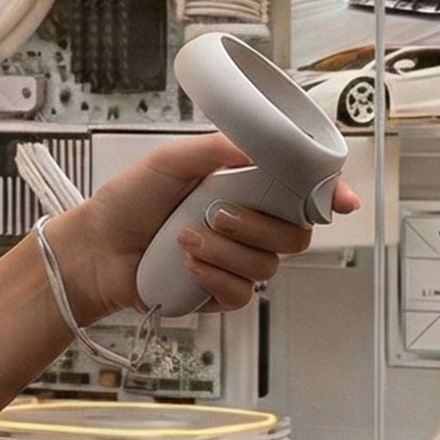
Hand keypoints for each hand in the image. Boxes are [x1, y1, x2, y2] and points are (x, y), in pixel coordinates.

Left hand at [43, 132, 362, 317]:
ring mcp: (237, 261)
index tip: (343, 200)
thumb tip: (248, 144)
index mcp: (247, 188)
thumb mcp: (168, 161)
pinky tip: (189, 267)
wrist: (95, 248)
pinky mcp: (220, 293)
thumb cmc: (130, 201)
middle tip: (217, 213)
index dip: (331, 195)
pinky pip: (242, 294)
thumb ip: (211, 150)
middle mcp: (249, 225)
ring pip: (267, 266)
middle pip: (297, 235)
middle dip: (259, 225)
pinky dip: (216, 278)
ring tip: (185, 239)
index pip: (303, 193)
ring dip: (225, 252)